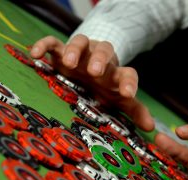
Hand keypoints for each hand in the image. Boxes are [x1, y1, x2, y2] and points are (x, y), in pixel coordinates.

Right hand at [30, 35, 153, 130]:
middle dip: (100, 60)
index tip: (128, 95)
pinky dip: (45, 45)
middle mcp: (100, 59)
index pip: (128, 74)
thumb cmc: (106, 87)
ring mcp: (81, 52)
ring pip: (80, 42)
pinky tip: (36, 54)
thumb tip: (151, 128)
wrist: (91, 65)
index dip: (129, 83)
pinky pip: (53, 42)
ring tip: (68, 62)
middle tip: (95, 72)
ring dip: (75, 50)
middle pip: (105, 51)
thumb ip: (134, 111)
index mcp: (116, 73)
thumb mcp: (119, 99)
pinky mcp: (61, 50)